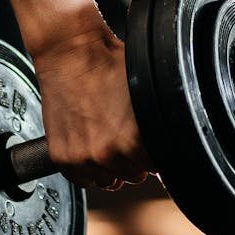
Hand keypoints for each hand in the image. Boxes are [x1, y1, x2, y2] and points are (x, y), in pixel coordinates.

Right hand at [31, 26, 152, 188]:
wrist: (70, 54)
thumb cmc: (108, 65)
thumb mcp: (147, 92)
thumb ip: (159, 124)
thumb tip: (172, 144)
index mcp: (134, 141)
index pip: (156, 167)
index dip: (153, 153)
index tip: (146, 142)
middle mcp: (107, 154)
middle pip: (133, 176)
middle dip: (133, 159)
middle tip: (124, 134)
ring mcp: (82, 158)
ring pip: (107, 180)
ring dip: (109, 165)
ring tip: (105, 136)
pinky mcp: (62, 157)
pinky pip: (82, 179)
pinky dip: (85, 166)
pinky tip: (88, 142)